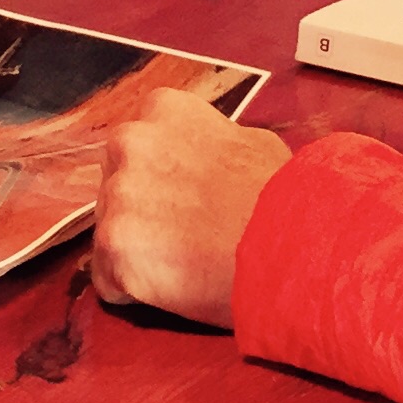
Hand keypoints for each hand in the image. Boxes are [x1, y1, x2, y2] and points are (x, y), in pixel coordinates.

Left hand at [89, 89, 292, 329]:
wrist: (294, 245)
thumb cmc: (284, 198)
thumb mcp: (254, 144)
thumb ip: (211, 144)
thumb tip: (206, 158)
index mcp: (164, 110)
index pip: (139, 149)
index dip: (162, 182)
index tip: (188, 203)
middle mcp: (131, 141)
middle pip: (116, 189)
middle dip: (141, 215)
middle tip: (187, 239)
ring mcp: (118, 193)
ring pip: (111, 235)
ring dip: (139, 254)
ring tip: (187, 267)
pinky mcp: (114, 244)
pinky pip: (108, 280)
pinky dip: (134, 292)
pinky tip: (174, 291)